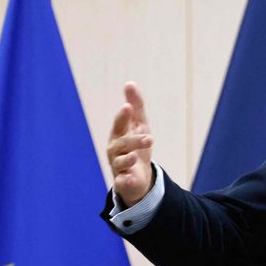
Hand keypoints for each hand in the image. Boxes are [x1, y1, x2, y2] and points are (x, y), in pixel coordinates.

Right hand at [107, 82, 153, 206]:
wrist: (138, 174)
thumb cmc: (136, 145)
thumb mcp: (139, 125)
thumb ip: (136, 106)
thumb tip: (130, 83)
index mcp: (119, 134)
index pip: (119, 124)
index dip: (122, 116)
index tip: (128, 107)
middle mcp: (115, 150)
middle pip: (122, 143)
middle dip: (134, 140)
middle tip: (150, 138)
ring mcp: (118, 166)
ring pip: (119, 162)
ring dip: (127, 159)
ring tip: (134, 157)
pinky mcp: (123, 181)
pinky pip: (121, 182)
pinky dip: (124, 181)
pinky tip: (130, 180)